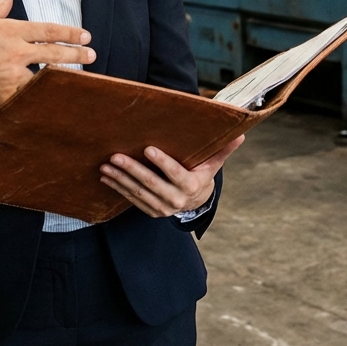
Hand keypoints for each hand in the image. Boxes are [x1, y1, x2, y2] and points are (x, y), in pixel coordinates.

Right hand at [0, 0, 94, 113]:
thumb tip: (6, 0)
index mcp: (8, 31)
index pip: (47, 30)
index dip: (69, 32)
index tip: (85, 35)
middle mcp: (15, 53)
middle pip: (55, 54)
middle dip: (77, 54)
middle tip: (91, 54)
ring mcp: (12, 77)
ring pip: (44, 78)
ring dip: (57, 78)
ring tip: (72, 79)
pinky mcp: (6, 98)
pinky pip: (28, 97)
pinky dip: (38, 98)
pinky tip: (49, 101)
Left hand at [100, 135, 244, 216]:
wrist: (195, 202)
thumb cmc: (202, 173)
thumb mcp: (213, 163)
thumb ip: (224, 149)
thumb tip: (241, 134)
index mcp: (191, 186)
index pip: (175, 174)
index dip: (162, 162)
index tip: (147, 149)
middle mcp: (176, 200)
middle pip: (152, 184)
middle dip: (132, 170)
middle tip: (115, 156)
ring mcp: (162, 208)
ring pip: (138, 193)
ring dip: (120, 179)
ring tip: (106, 166)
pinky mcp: (151, 211)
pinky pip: (132, 199)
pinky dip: (118, 188)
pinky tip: (106, 177)